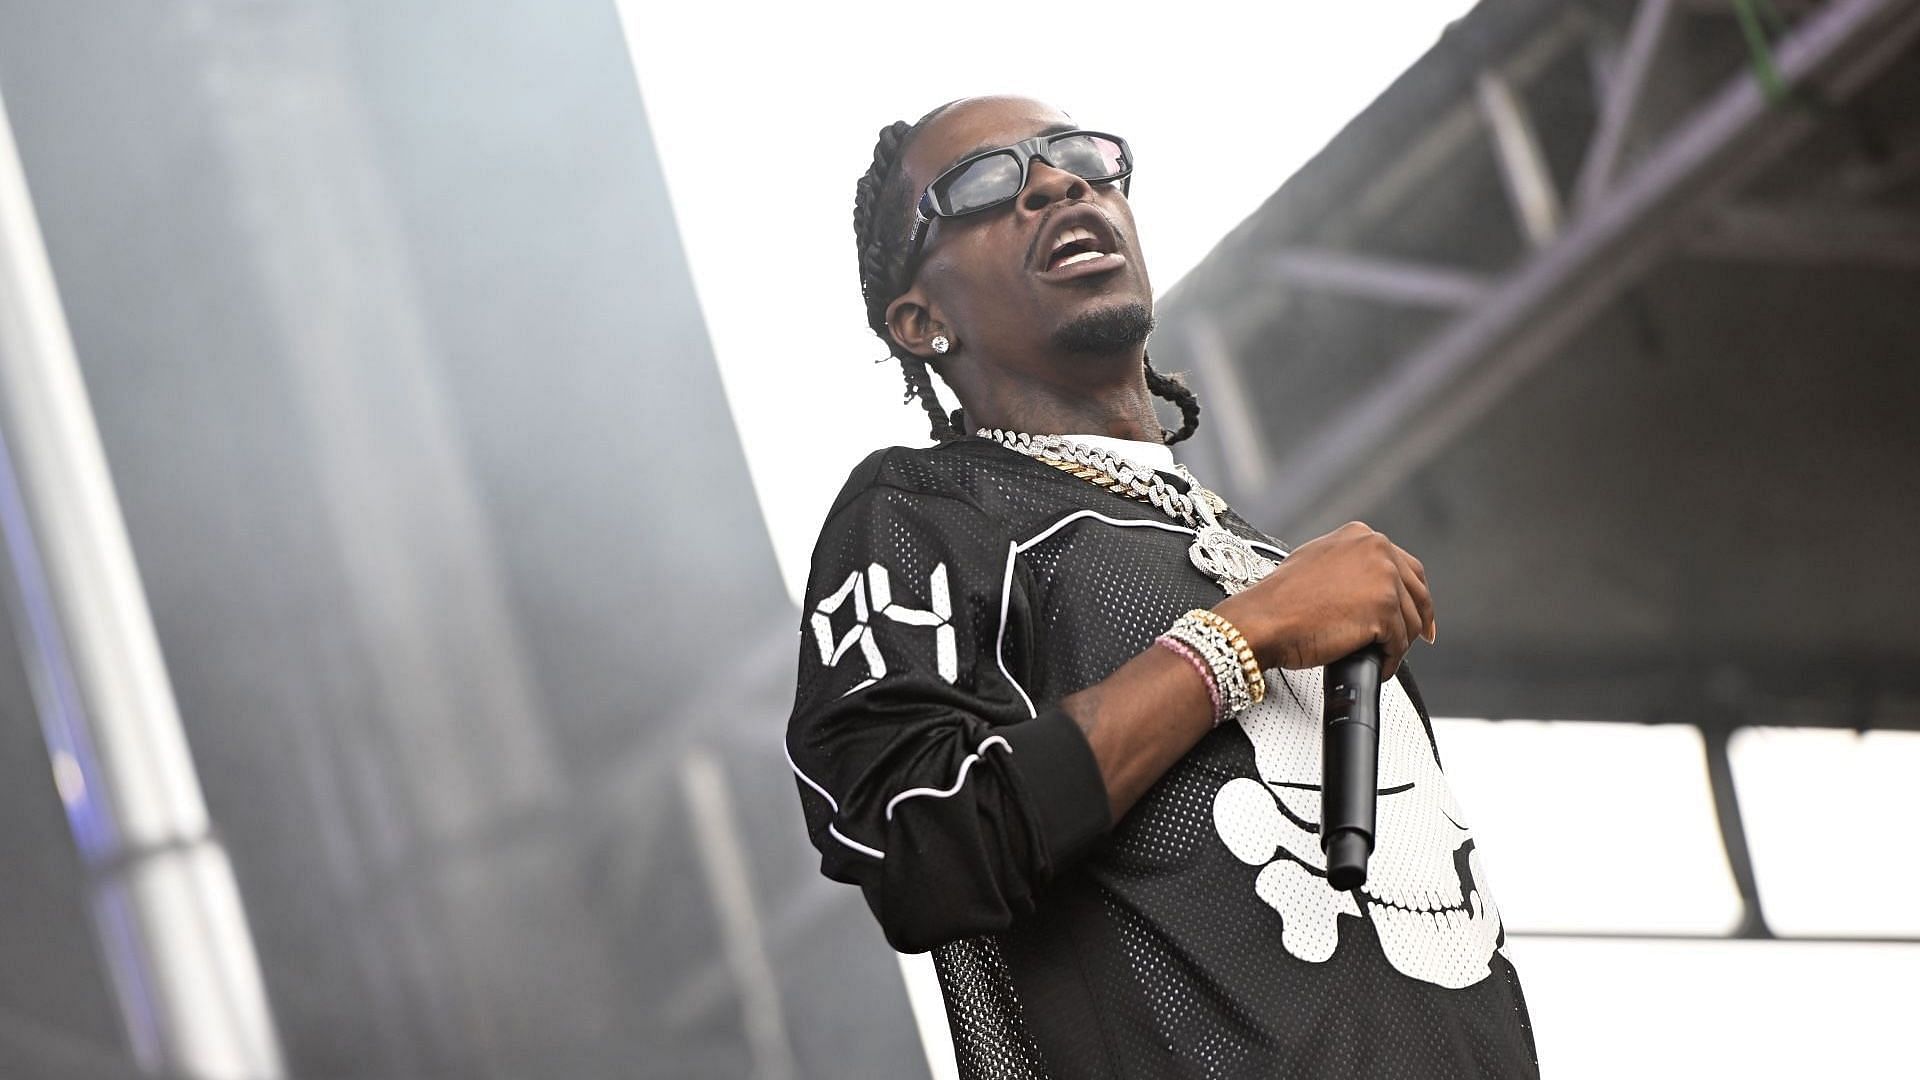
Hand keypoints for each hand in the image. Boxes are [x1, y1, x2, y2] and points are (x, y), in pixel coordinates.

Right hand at [1213, 521, 1434, 678]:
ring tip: (1380, 655)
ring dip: (1397, 643)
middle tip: (1418, 638)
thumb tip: (1364, 583)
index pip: (1406, 566)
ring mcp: (1383, 578)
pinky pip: (1399, 643)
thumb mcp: (1316, 562)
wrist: (1263, 620)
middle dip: (1417, 620)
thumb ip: (1347, 564)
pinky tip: (1376, 664)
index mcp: (1361, 536)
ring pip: (1409, 621)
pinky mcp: (1384, 610)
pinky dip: (1391, 660)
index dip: (1414, 594)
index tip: (1417, 612)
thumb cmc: (1280, 600)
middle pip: (1416, 592)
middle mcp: (1377, 550)